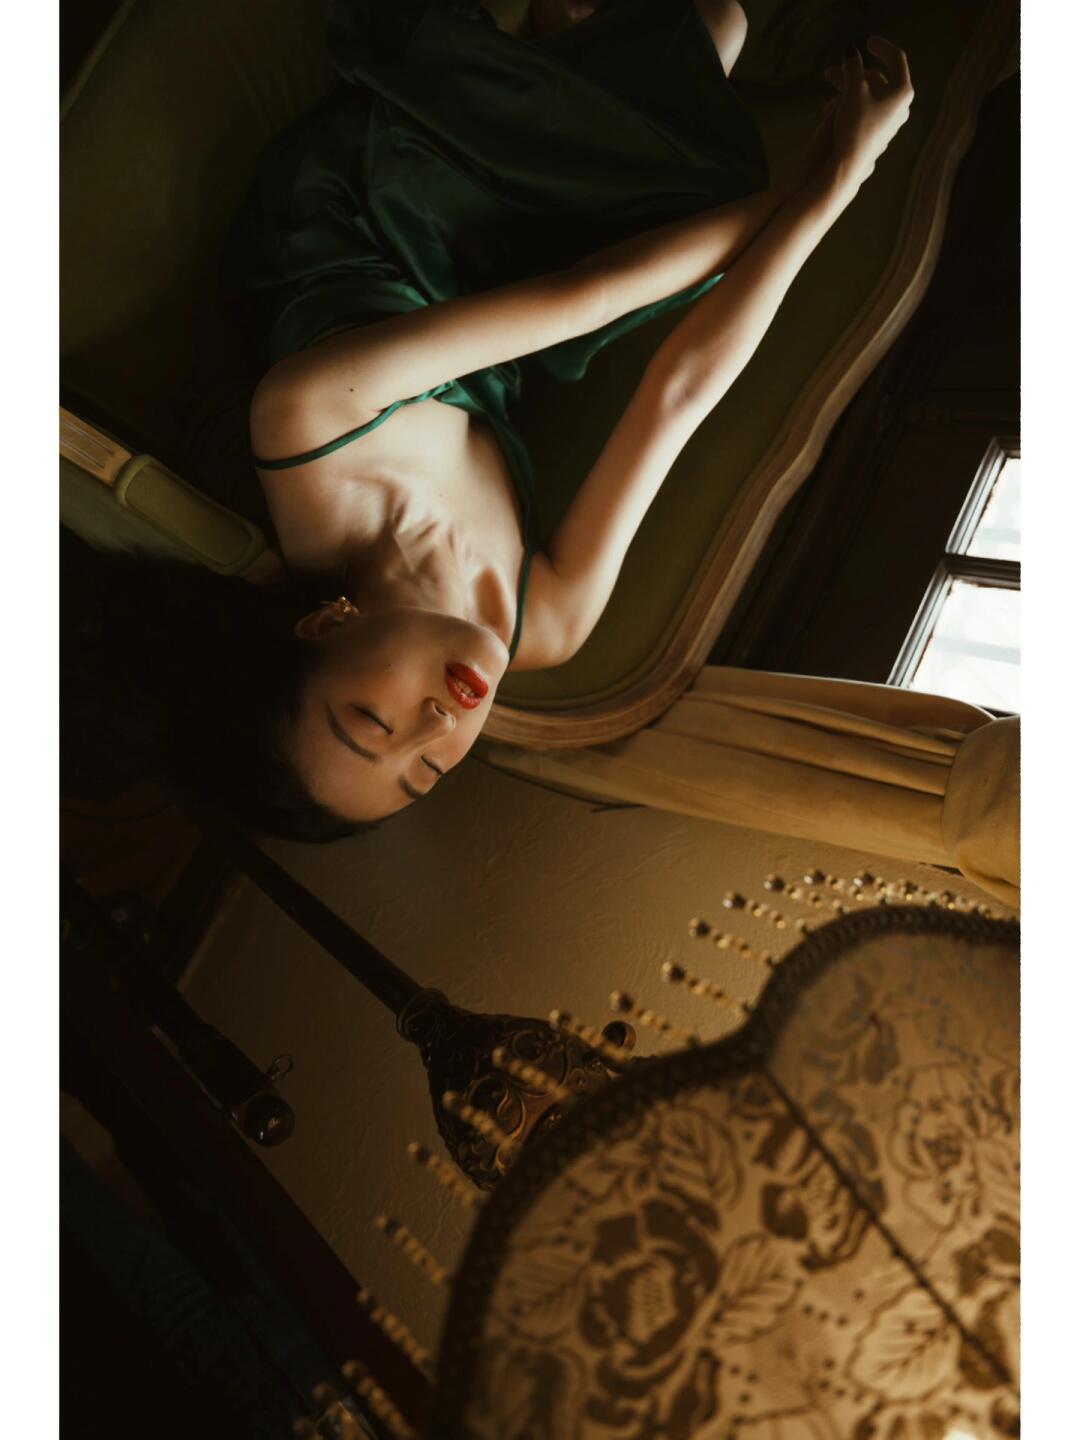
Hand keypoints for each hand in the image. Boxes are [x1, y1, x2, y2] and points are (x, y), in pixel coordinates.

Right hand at [823, 37, 913, 193]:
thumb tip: (851, 51)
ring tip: (828, 93)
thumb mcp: (853, 90)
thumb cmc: (854, 125)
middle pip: (879, 79)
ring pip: (870, 96)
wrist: (850, 166)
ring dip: (849, 89)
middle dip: (854, 73)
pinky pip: (868, 110)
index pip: (896, 59)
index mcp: (902, 91)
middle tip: (834, 71)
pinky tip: (834, 109)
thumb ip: (852, 67)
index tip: (866, 42)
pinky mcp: (880, 134)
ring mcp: (891, 122)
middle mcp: (901, 106)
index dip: (881, 47)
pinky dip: (852, 103)